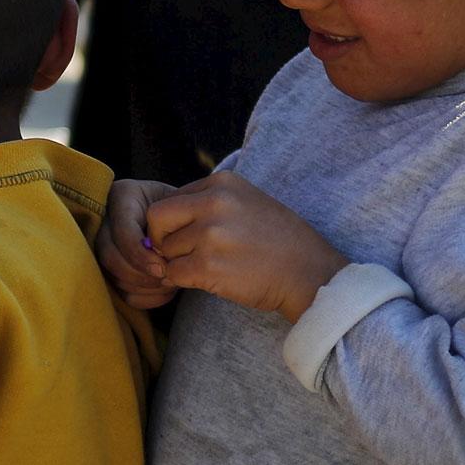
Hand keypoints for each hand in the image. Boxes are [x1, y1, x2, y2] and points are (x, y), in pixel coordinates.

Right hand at [95, 178, 178, 309]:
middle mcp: (105, 219)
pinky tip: (164, 291)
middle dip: (139, 273)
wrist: (182, 215)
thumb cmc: (183, 207)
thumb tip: (163, 262)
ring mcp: (103, 245)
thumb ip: (172, 225)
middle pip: (109, 256)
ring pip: (113, 276)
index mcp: (122, 196)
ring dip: (144, 286)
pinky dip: (144, 297)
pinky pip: (120, 292)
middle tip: (166, 278)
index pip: (122, 231)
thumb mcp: (181, 205)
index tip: (163, 268)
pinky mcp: (111, 269)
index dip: (140, 254)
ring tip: (169, 282)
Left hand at [144, 171, 346, 322]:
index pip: (171, 198)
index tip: (187, 237)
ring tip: (204, 267)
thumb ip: (210, 201)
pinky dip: (182, 281)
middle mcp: (213, 203)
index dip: (173, 222)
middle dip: (161, 239)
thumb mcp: (248, 201)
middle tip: (179, 254)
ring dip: (176, 262)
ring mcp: (210, 235)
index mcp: (222, 183)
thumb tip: (168, 215)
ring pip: (164, 250)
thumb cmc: (279, 240)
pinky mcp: (208, 266)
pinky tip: (204, 281)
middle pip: (156, 218)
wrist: (308, 272)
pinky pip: (173, 273)